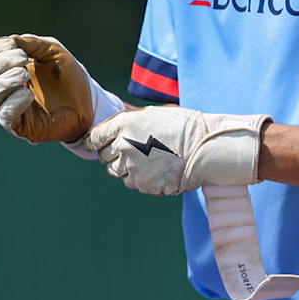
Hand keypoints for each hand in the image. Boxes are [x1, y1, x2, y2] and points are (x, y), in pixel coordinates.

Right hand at [0, 34, 109, 143]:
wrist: (88, 101)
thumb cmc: (68, 75)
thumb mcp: (51, 50)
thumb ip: (30, 43)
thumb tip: (9, 41)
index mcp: (9, 65)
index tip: (16, 45)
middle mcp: (5, 86)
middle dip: (2, 63)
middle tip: (24, 59)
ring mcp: (11, 106)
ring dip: (5, 81)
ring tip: (25, 74)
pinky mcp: (20, 126)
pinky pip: (5, 116)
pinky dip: (13, 103)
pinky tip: (28, 94)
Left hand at [88, 106, 271, 195]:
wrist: (205, 149)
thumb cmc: (184, 127)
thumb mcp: (154, 115)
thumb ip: (131, 123)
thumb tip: (117, 132)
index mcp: (124, 124)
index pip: (95, 137)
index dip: (93, 142)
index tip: (94, 145)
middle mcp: (123, 145)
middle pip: (104, 157)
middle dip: (113, 155)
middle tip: (133, 152)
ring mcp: (132, 167)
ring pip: (116, 172)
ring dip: (126, 168)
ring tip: (148, 161)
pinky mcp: (143, 184)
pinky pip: (133, 183)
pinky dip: (141, 179)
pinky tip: (157, 171)